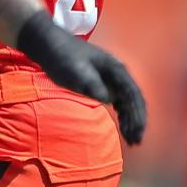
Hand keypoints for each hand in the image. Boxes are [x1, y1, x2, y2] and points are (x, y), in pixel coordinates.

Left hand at [16, 11, 146, 144]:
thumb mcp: (77, 71)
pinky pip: (118, 102)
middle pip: (133, 100)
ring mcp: (110, 79)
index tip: (137, 132)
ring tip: (131, 140)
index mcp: (115, 68)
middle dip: (136, 121)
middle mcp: (117, 74)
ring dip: (131, 120)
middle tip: (135, 142)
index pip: (133, 94)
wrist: (49, 45)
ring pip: (127, 102)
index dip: (137, 115)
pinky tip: (122, 127)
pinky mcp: (101, 84)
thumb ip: (93, 84)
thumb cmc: (63, 56)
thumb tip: (108, 100)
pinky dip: (122, 115)